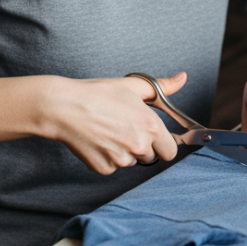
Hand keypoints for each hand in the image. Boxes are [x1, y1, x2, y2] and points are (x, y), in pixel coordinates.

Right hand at [39, 72, 186, 174]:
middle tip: (125, 128)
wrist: (64, 107)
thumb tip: (182, 78)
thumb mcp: (134, 86)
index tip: (153, 137)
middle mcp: (139, 146)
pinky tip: (98, 140)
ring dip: (124, 152)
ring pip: (130, 162)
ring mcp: (120, 159)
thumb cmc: (97, 94)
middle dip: (142, 147)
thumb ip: (164, 86)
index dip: (162, 143)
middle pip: (150, 157)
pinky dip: (106, 158)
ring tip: (108, 131)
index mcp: (150, 126)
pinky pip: (112, 168)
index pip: (170, 150)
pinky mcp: (103, 168)